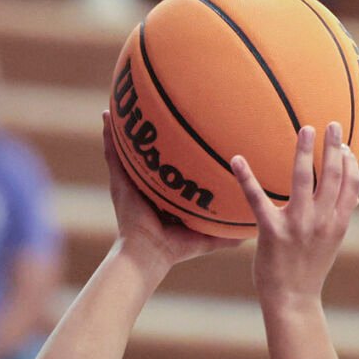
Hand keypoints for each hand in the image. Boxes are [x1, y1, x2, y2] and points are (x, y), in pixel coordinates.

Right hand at [101, 113, 236, 271]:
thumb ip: (228, 233)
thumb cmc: (177, 248)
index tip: (186, 135)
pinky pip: (112, 154)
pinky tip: (106, 115)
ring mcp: (130, 183)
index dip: (176, 155)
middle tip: (156, 110)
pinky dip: (108, 135)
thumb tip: (252, 231)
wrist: (150, 254)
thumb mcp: (208, 237)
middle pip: (149, 156)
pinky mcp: (119, 183)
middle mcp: (146, 187)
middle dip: (151, 136)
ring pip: (127, 150)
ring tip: (126, 104)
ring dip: (126, 128)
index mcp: (164, 197)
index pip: (171, 171)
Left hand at [233, 123, 358, 304]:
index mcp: (338, 223)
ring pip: (305, 180)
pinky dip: (246, 178)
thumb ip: (339, 218)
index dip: (351, 163)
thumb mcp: (331, 244)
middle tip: (333, 125)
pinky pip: (258, 199)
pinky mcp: (272, 231)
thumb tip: (352, 198)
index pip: (352, 186)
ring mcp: (298, 225)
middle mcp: (322, 221)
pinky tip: (237, 159)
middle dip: (334, 147)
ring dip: (305, 152)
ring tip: (305, 130)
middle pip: (334, 176)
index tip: (345, 145)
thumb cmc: (309, 269)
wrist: (293, 299)